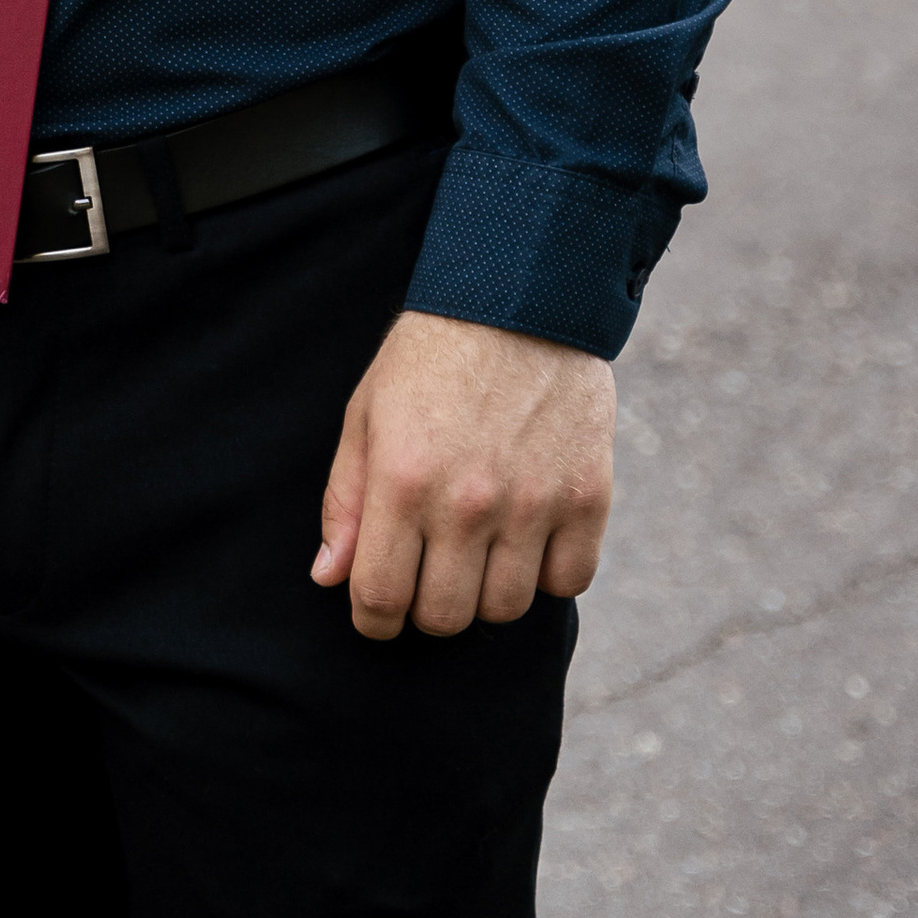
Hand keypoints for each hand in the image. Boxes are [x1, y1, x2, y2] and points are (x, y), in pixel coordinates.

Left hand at [312, 309, 614, 641]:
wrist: (519, 298)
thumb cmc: (429, 356)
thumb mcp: (366, 414)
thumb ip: (345, 500)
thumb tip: (330, 577)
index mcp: (403, 480)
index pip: (381, 598)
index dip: (372, 619)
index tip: (377, 610)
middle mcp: (468, 502)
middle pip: (445, 617)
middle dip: (427, 608)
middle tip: (429, 572)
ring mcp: (533, 503)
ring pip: (505, 608)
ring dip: (486, 592)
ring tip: (479, 550)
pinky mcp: (588, 497)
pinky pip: (568, 582)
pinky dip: (546, 574)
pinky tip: (529, 538)